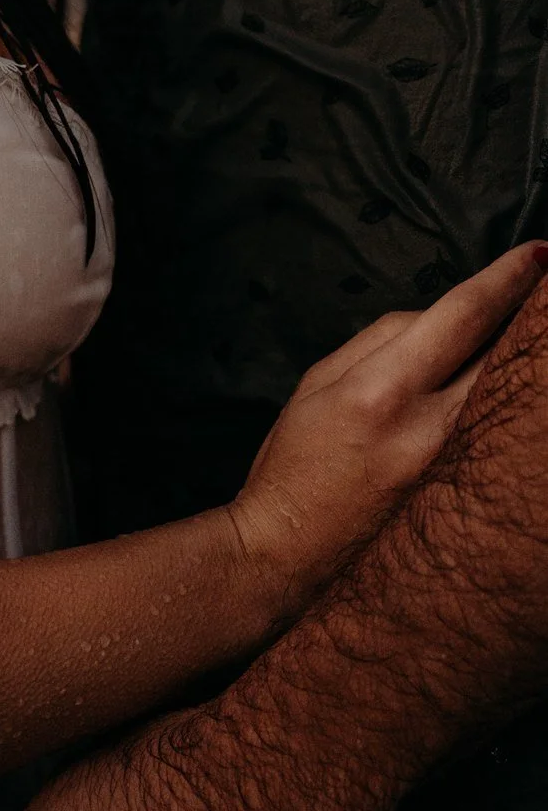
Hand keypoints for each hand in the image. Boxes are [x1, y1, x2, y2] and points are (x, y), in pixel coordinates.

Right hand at [229, 242, 545, 613]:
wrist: (289, 555)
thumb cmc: (294, 468)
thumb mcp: (316, 385)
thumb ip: (378, 341)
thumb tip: (434, 320)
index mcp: (381, 390)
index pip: (463, 316)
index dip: (507, 279)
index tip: (538, 255)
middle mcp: (428, 429)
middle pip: (506, 354)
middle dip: (529, 320)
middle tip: (545, 296)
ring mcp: (453, 468)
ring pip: (511, 396)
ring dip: (521, 364)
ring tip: (529, 343)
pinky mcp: (464, 498)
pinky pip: (498, 433)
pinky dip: (505, 407)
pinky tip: (507, 399)